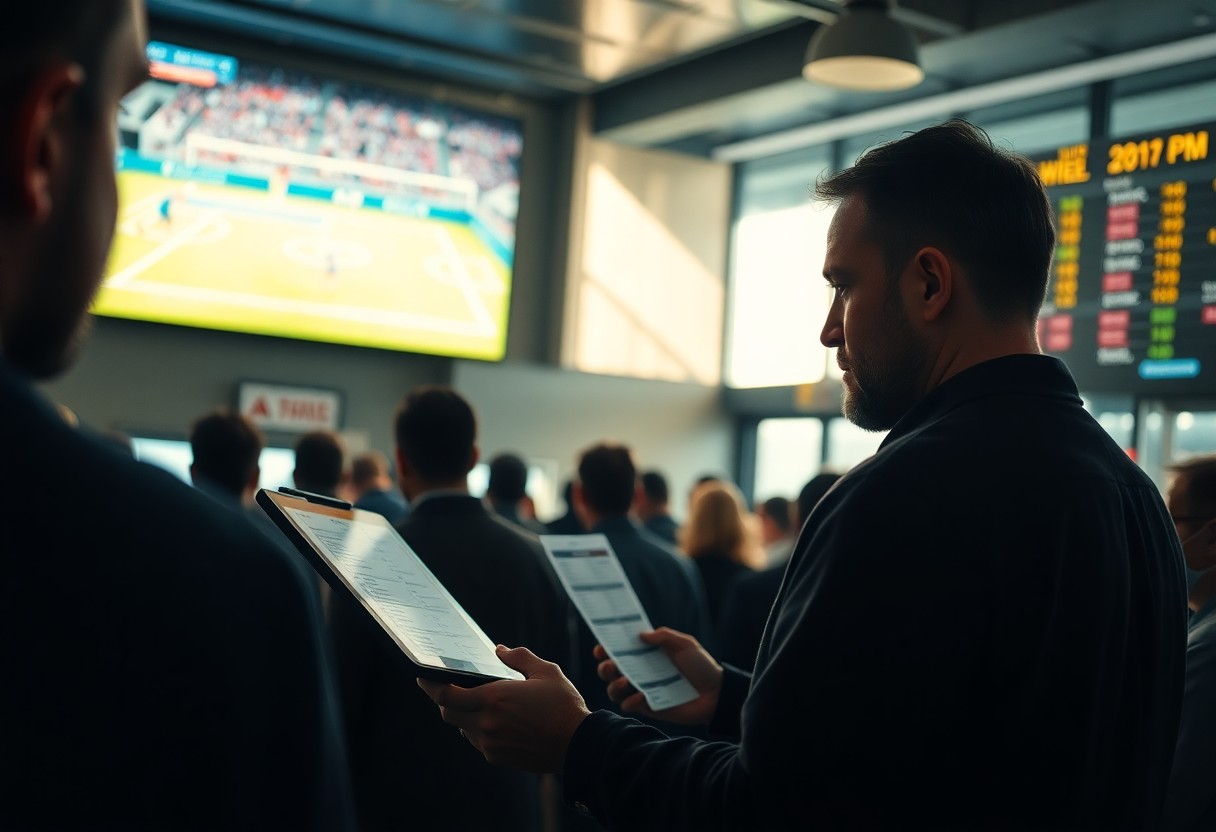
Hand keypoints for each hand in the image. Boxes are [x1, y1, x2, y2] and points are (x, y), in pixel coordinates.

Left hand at [417, 645, 590, 773]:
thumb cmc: (563, 705)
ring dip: (464, 716)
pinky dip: (479, 730)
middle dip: (444, 700)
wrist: (578, 745)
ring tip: (479, 704)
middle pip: (448, 713)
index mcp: (494, 698)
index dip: (430, 686)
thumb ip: (519, 657)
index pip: (446, 695)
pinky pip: (478, 742)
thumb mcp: (546, 672)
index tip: (422, 678)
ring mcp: (491, 744)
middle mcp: (487, 723)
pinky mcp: (497, 758)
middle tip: (449, 689)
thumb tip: (499, 649)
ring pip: (463, 728)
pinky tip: (496, 721)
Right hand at [595, 627, 721, 725]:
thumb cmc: (701, 665)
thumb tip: (640, 635)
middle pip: (611, 670)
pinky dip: (628, 702)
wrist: (717, 693)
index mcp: (646, 654)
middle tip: (610, 664)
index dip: (607, 648)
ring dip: (613, 685)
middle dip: (605, 667)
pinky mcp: (649, 708)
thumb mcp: (685, 644)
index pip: (620, 650)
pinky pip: (629, 706)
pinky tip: (638, 697)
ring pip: (614, 690)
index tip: (601, 647)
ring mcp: (642, 690)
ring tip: (623, 681)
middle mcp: (640, 672)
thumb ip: (664, 636)